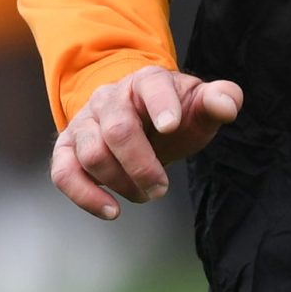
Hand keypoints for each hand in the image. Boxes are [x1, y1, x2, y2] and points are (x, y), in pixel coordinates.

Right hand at [49, 65, 242, 219]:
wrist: (142, 121)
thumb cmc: (177, 114)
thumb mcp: (201, 106)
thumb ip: (220, 100)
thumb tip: (227, 105)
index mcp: (147, 81)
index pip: (151, 86)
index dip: (161, 106)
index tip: (172, 127)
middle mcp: (109, 97)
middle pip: (117, 130)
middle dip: (142, 165)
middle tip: (162, 188)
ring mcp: (84, 122)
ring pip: (91, 154)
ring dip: (121, 182)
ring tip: (146, 194)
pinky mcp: (67, 148)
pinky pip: (63, 172)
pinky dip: (85, 196)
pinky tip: (111, 210)